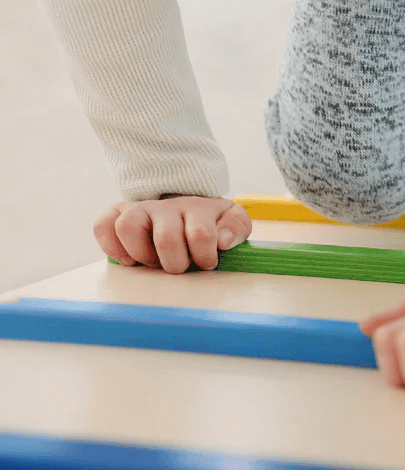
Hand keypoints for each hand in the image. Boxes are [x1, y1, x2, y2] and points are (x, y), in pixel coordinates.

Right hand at [94, 196, 251, 272]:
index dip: (204, 256)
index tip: (206, 262)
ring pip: (128, 227)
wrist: (186, 203)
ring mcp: (140, 209)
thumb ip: (236, 227)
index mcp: (197, 209)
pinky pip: (102, 226)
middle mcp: (166, 207)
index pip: (201, 234)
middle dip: (175, 263)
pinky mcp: (118, 213)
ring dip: (141, 254)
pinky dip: (111, 247)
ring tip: (153, 262)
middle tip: (179, 266)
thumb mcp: (232, 220)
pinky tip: (129, 259)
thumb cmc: (210, 220)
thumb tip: (222, 240)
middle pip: (166, 239)